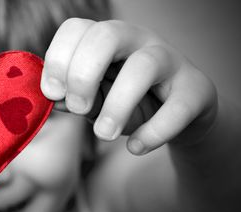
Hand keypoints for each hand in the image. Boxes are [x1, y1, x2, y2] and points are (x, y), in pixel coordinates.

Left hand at [41, 18, 217, 154]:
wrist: (178, 116)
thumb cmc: (127, 102)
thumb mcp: (95, 101)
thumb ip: (73, 99)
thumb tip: (52, 101)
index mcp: (106, 39)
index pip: (76, 29)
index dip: (58, 60)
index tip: (53, 94)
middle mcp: (138, 40)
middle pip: (107, 36)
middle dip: (83, 76)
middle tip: (78, 108)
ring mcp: (170, 61)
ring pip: (143, 66)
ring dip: (116, 105)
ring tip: (104, 134)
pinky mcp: (196, 90)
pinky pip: (178, 106)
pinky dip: (154, 131)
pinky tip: (136, 147)